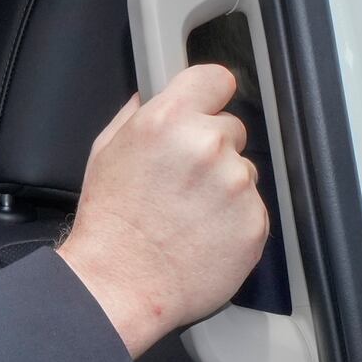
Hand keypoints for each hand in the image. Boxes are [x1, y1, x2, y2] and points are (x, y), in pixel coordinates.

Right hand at [57, 64, 268, 357]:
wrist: (120, 283)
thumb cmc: (109, 224)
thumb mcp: (105, 153)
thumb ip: (135, 117)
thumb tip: (152, 97)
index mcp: (167, 121)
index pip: (215, 78)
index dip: (209, 94)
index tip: (206, 107)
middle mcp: (206, 146)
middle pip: (230, 128)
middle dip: (210, 149)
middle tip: (180, 181)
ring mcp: (235, 185)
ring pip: (244, 170)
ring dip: (224, 187)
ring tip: (187, 214)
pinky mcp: (255, 221)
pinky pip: (252, 208)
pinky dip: (233, 220)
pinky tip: (201, 234)